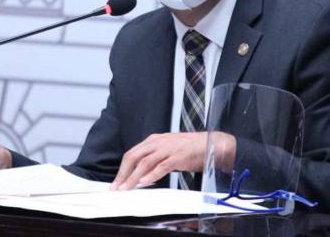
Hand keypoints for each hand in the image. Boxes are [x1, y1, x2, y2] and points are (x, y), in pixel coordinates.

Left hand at [110, 132, 235, 189]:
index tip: (117, 182)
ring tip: (126, 188)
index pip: (132, 153)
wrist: (212, 144)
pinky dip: (151, 175)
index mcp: (155, 140)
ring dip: (133, 177)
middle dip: (123, 174)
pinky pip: (162, 166)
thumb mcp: (168, 152)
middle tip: (117, 188)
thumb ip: (155, 160)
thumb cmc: (191, 149)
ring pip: (145, 162)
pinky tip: (144, 183)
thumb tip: (141, 174)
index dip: (123, 168)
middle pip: (134, 157)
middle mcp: (159, 142)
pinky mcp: (178, 156)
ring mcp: (168, 148)